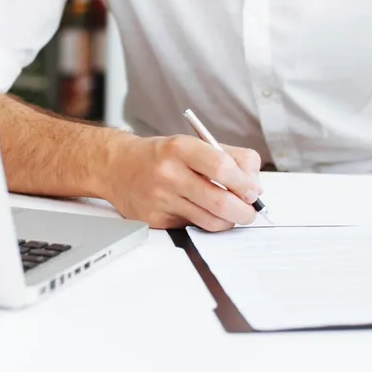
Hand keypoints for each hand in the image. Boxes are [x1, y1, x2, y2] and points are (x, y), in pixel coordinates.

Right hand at [102, 134, 262, 231]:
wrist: (117, 166)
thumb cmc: (162, 155)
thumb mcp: (194, 143)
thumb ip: (229, 158)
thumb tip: (254, 185)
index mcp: (181, 148)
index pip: (222, 167)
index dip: (244, 183)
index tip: (253, 191)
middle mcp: (169, 173)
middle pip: (219, 201)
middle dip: (244, 211)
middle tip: (250, 211)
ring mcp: (160, 199)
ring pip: (209, 221)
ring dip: (229, 221)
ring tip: (232, 214)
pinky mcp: (155, 220)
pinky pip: (192, 227)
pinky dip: (205, 223)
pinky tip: (202, 212)